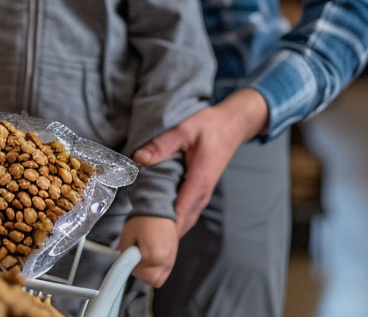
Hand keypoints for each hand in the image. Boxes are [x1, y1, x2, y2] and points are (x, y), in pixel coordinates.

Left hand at [117, 215, 176, 287]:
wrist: (158, 209)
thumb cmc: (142, 221)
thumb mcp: (127, 236)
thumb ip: (124, 252)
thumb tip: (122, 261)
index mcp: (154, 257)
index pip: (141, 273)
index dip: (132, 267)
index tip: (130, 256)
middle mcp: (166, 261)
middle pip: (153, 280)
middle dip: (143, 272)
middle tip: (137, 259)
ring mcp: (172, 259)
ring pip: (160, 277)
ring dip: (151, 272)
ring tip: (145, 257)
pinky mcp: (174, 255)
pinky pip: (166, 270)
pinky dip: (158, 268)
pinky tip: (152, 255)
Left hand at [132, 88, 268, 234]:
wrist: (231, 125)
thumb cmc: (209, 126)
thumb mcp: (183, 130)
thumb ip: (162, 145)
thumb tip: (139, 158)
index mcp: (198, 182)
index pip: (178, 215)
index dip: (162, 229)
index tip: (143, 239)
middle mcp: (201, 194)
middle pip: (181, 224)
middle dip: (161, 235)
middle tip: (136, 243)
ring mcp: (201, 195)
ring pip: (183, 220)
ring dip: (165, 228)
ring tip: (141, 235)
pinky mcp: (198, 191)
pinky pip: (184, 211)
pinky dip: (171, 219)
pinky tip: (154, 217)